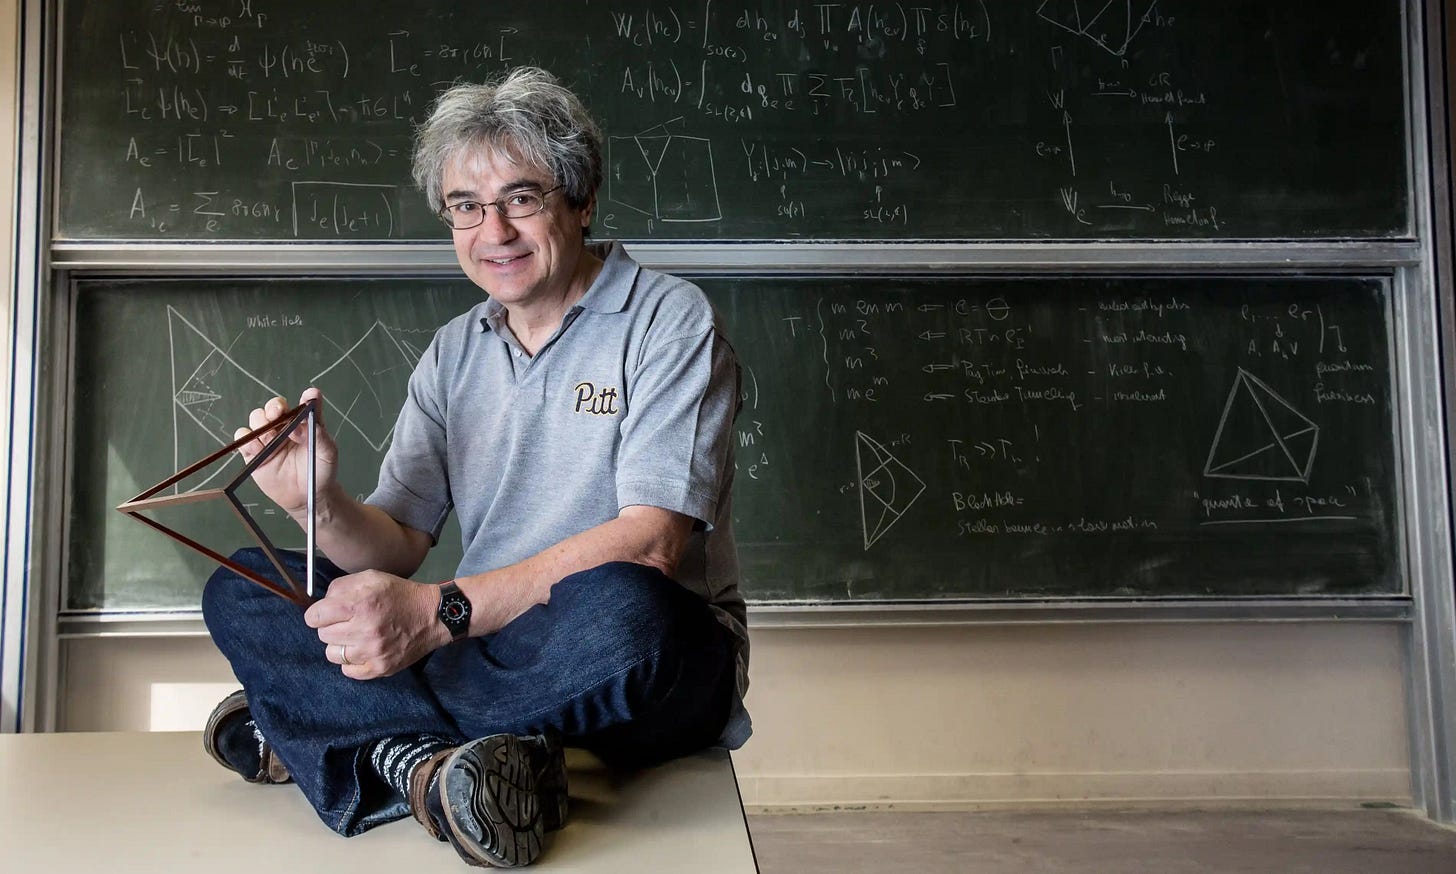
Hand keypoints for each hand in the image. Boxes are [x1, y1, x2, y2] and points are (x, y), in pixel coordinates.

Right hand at [234, 387, 338, 523]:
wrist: (306, 497)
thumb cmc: (319, 472)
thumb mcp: (327, 453)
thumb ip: (319, 435)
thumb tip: (301, 422)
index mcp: (305, 423)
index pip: (303, 403)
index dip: (305, 398)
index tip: (308, 397)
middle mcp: (285, 427)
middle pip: (273, 407)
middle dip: (273, 407)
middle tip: (277, 414)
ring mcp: (268, 439)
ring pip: (256, 418)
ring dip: (260, 423)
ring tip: (271, 438)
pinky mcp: (254, 453)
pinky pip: (243, 439)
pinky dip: (246, 439)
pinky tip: (257, 447)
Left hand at [304, 570, 447, 678]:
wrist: (433, 616)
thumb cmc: (399, 594)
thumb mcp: (371, 578)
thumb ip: (341, 587)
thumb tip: (322, 604)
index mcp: (359, 604)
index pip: (314, 617)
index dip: (319, 613)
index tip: (329, 613)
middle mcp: (364, 630)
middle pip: (322, 635)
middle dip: (332, 627)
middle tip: (348, 622)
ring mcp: (371, 652)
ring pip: (332, 654)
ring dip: (341, 645)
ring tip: (356, 637)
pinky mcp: (379, 668)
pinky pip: (347, 671)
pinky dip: (351, 662)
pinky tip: (363, 650)